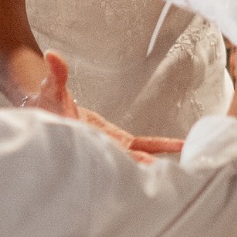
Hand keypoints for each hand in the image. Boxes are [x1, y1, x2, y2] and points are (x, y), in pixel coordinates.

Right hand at [30, 51, 181, 162]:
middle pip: (129, 162)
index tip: (145, 164)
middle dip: (148, 170)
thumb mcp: (51, 89)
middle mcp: (102, 148)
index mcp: (88, 139)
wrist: (50, 113)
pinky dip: (161, 147)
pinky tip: (181, 148)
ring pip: (140, 157)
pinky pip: (144, 146)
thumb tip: (53, 56)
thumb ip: (56, 74)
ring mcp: (113, 147)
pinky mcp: (120, 142)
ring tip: (187, 168)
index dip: (128, 157)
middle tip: (173, 180)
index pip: (111, 150)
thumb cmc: (48, 105)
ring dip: (160, 163)